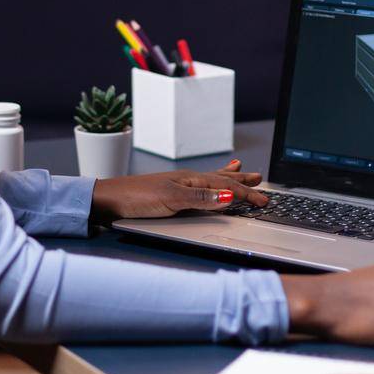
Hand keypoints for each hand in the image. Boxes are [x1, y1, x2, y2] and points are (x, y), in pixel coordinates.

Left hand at [90, 159, 269, 223]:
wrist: (109, 200)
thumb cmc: (136, 198)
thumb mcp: (171, 199)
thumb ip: (200, 198)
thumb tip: (228, 196)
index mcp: (191, 180)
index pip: (225, 187)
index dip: (246, 194)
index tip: (264, 201)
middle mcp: (188, 180)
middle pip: (222, 180)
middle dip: (242, 182)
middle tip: (260, 181)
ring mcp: (179, 186)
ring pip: (212, 181)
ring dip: (229, 179)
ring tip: (243, 172)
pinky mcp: (170, 194)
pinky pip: (200, 188)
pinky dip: (211, 184)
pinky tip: (209, 185)